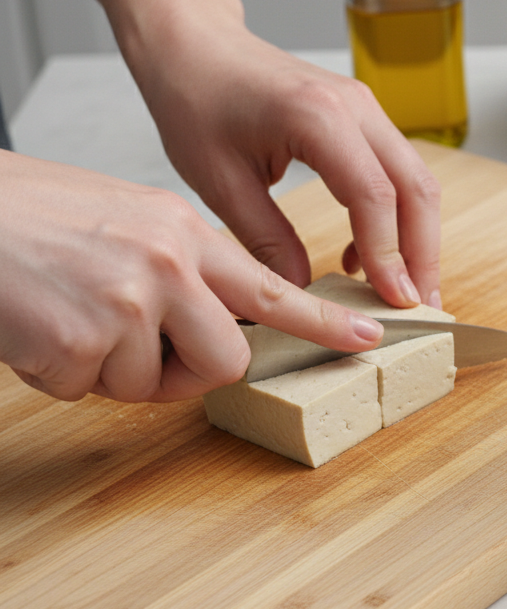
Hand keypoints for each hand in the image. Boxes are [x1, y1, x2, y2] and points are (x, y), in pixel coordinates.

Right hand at [0, 152, 385, 401]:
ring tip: (68, 318)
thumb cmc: (35, 217)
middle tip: (136, 348)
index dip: (323, 322)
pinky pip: (91, 390)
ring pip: (155, 385)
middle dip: (189, 372)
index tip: (370, 338)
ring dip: (113, 372)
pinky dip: (59, 373)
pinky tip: (35, 326)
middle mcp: (169, 263)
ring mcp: (128, 302)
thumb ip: (182, 270)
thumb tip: (217, 328)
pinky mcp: (80, 341)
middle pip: (228, 360)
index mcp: (185, 232)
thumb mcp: (128, 222)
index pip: (272, 286)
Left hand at [130, 20, 442, 310]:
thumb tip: (303, 296)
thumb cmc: (196, 99)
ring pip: (417, 181)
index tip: (394, 303)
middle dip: (423, 254)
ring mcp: (367, 108)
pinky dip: (398, 217)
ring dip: (418, 239)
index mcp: (318, 117)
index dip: (389, 255)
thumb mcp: (219, 182)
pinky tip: (369, 255)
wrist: (194, 43)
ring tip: (404, 291)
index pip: (374, 196)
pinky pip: (398, 172)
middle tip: (420, 309)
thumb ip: (266, 241)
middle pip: (416, 189)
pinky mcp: (365, 116)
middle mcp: (356, 107)